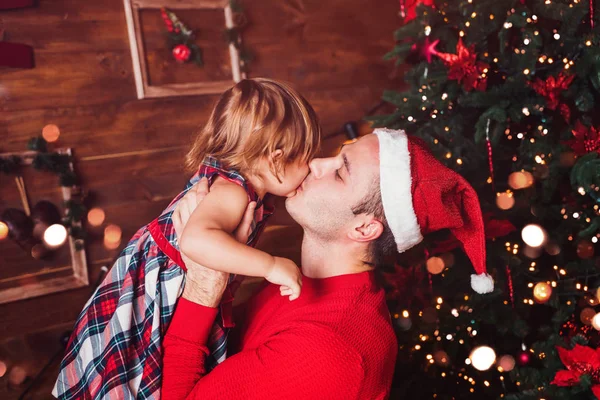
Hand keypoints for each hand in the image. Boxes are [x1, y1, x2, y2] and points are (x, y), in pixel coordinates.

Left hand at [173, 177, 256, 306]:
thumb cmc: (226, 260)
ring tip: (194, 190)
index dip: (204, 187)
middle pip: (189, 200)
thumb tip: (252, 204)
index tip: (209, 181)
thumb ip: (246, 221)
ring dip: (187, 197)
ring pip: (181, 208)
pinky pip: (176, 218)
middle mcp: (192, 227)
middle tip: (202, 182)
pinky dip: (179, 208)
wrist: (208, 279)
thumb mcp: (240, 241)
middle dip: (195, 189)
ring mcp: (183, 233)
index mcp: (206, 226)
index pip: (201, 199)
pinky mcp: (179, 238)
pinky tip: (185, 203)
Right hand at [265, 257, 301, 300]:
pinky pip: (297, 291)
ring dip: (290, 291)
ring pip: (298, 286)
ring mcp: (295, 275)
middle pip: (298, 281)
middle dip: (290, 287)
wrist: (267, 265)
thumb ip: (282, 272)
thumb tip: (281, 278)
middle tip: (282, 290)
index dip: (290, 282)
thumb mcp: (277, 268)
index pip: (296, 275)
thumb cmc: (268, 266)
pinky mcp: (293, 281)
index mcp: (292, 265)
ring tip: (282, 292)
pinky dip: (295, 296)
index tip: (283, 286)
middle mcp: (295, 269)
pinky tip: (290, 298)